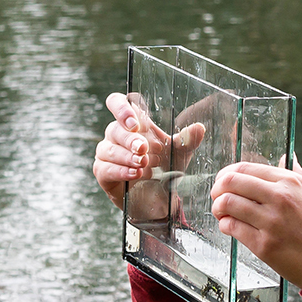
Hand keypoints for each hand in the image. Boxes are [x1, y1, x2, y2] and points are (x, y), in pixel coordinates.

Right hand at [92, 92, 204, 214]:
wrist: (159, 198)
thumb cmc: (165, 168)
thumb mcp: (180, 153)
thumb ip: (187, 140)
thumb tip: (199, 128)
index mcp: (132, 123)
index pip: (116, 103)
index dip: (121, 108)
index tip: (135, 123)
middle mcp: (116, 135)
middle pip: (113, 129)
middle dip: (130, 140)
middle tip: (144, 149)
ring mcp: (107, 153)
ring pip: (108, 149)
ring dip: (127, 156)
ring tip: (144, 163)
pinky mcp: (102, 172)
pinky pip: (104, 168)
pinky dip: (121, 171)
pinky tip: (135, 174)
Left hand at [210, 161, 301, 286]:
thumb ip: (295, 174)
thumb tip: (285, 157)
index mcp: (290, 181)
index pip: (245, 168)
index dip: (226, 175)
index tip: (223, 182)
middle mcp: (280, 197)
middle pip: (230, 182)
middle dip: (217, 190)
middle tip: (217, 198)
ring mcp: (271, 221)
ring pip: (227, 204)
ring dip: (218, 209)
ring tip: (222, 214)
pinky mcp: (264, 245)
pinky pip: (232, 228)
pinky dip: (225, 226)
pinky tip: (230, 228)